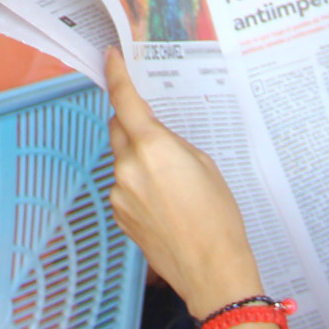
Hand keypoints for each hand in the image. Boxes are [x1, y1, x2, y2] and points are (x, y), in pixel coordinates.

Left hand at [105, 48, 263, 314]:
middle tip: (155, 128)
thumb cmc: (218, 217)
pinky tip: (164, 202)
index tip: (110, 57)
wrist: (211, 270)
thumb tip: (156, 139)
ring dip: (137, 158)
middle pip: (118, 128)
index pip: (125, 100)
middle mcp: (128, 167)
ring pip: (121, 160)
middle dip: (131, 122)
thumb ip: (173, 144)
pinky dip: (137, 184)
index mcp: (152, 147)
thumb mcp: (205, 165)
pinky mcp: (119, 216)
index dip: (115, 74)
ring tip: (172, 181)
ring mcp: (119, 194)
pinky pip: (123, 187)